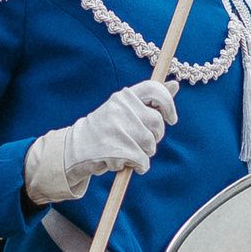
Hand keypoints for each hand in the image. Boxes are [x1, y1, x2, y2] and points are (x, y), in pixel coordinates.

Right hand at [25, 79, 178, 203]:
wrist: (74, 150)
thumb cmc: (106, 129)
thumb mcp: (125, 109)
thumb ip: (150, 99)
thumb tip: (175, 85)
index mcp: (124, 96)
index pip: (155, 90)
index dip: (168, 104)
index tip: (171, 118)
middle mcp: (120, 108)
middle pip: (157, 123)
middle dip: (155, 136)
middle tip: (139, 141)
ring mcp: (117, 128)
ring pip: (151, 144)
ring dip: (144, 153)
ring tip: (127, 151)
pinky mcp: (117, 149)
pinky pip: (143, 161)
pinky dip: (139, 166)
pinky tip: (126, 163)